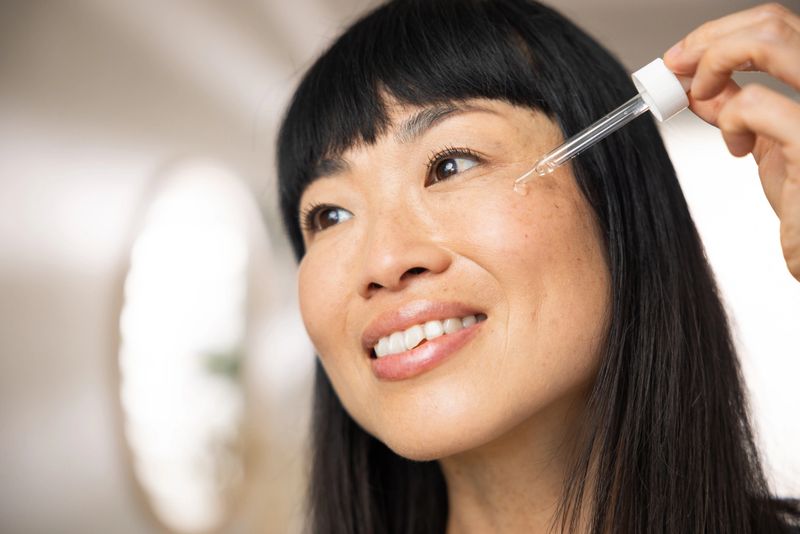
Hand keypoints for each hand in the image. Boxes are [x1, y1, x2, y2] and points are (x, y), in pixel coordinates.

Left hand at [663, 3, 799, 281]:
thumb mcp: (768, 143)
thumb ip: (740, 110)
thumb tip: (699, 86)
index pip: (777, 23)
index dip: (721, 32)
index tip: (682, 57)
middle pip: (772, 21)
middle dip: (708, 41)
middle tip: (675, 69)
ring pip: (766, 42)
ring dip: (713, 66)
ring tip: (699, 100)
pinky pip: (755, 102)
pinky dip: (729, 119)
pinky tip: (736, 146)